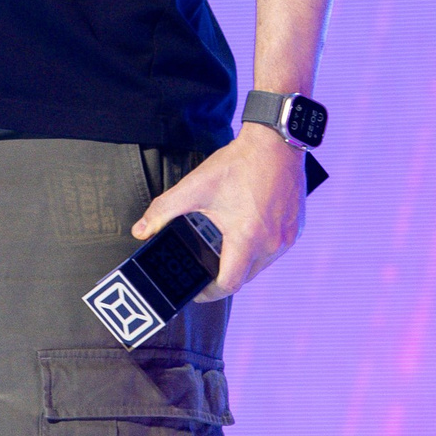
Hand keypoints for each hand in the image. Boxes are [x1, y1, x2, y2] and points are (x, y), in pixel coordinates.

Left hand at [131, 125, 306, 300]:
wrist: (274, 142)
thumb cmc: (237, 165)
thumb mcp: (194, 187)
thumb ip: (163, 211)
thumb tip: (139, 230)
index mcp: (246, 238)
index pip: (229, 284)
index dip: (210, 293)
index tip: (197, 288)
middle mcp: (271, 244)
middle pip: (245, 278)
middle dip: (224, 277)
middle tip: (206, 267)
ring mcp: (287, 237)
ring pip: (262, 265)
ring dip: (243, 263)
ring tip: (224, 247)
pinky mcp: (296, 228)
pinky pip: (275, 250)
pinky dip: (260, 249)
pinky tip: (246, 232)